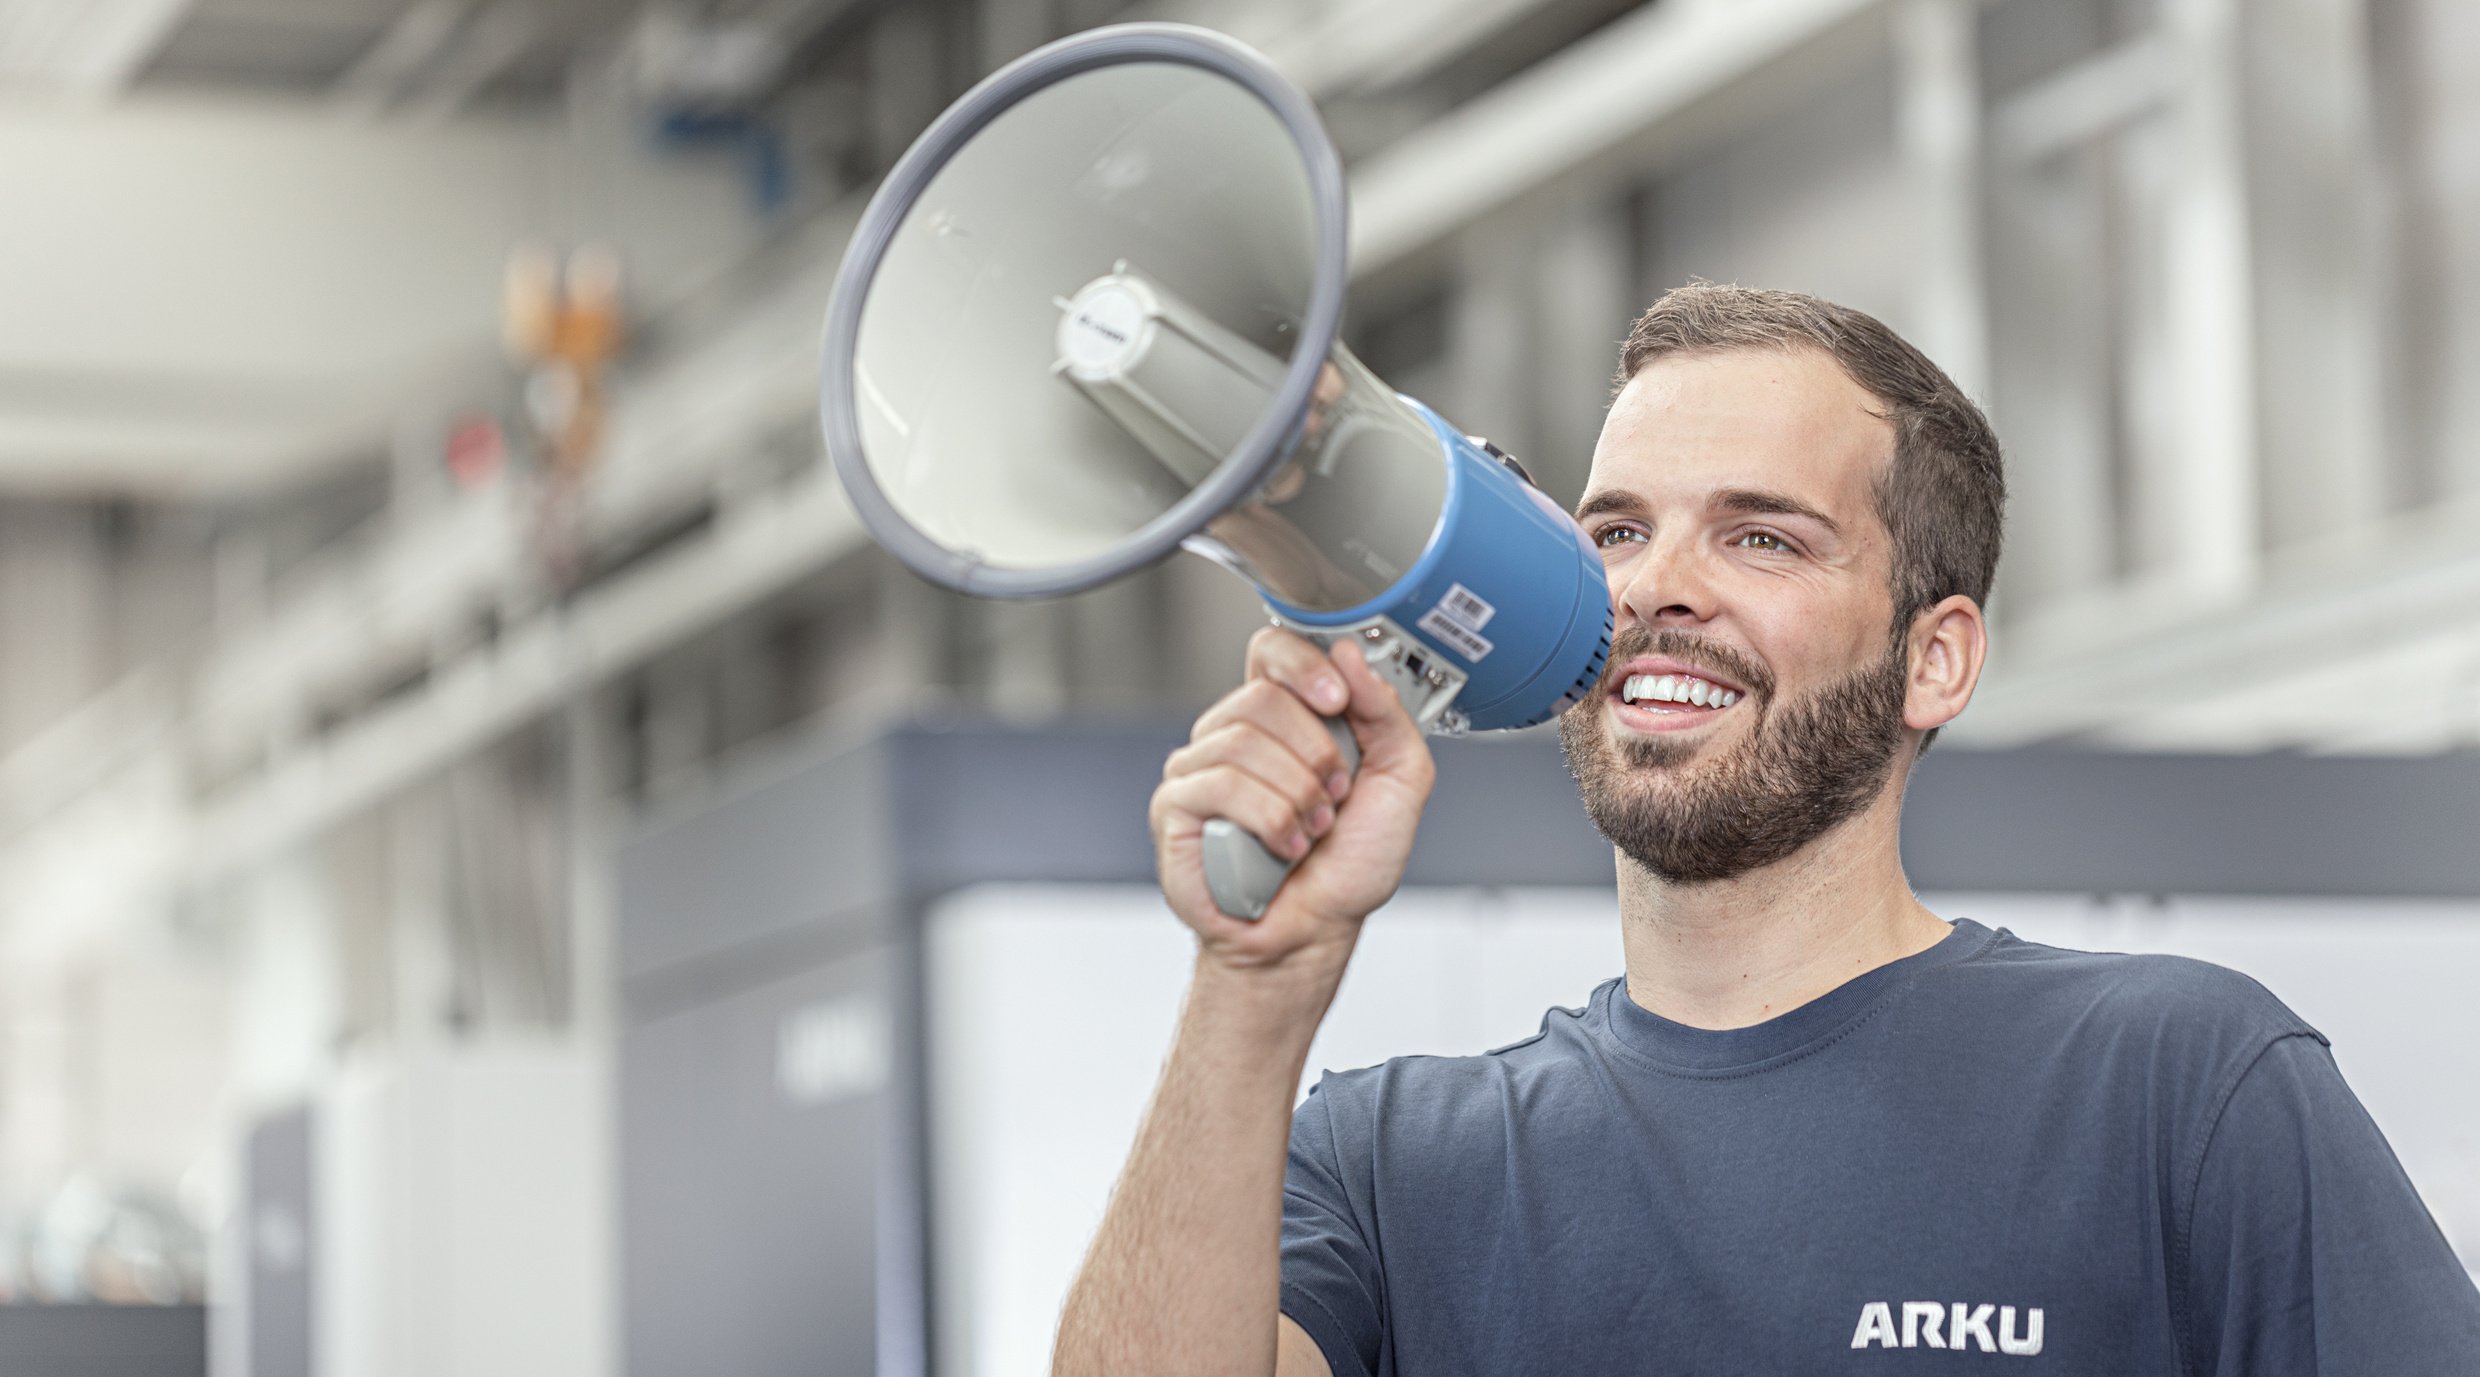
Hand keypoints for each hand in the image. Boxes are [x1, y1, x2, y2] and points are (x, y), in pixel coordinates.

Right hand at [1150, 628, 1436, 976]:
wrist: (1316, 932)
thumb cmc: (1347, 865)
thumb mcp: (1400, 781)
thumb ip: (1387, 713)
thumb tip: (1350, 655)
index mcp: (1284, 719)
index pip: (1271, 652)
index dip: (1303, 664)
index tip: (1338, 699)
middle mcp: (1235, 735)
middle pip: (1263, 696)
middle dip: (1316, 752)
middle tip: (1334, 795)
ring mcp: (1199, 769)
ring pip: (1243, 740)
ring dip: (1296, 793)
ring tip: (1310, 829)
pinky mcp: (1176, 808)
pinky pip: (1219, 784)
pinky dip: (1268, 819)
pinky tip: (1283, 845)